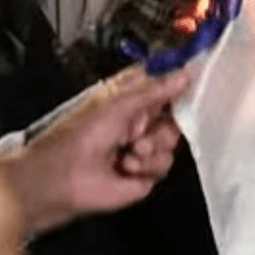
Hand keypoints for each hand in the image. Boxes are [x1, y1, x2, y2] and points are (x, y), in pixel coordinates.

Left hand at [0, 67, 190, 234]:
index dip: (178, 87)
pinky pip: (164, 165)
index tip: (190, 84)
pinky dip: (146, 166)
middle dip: (165, 124)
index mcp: (129, 100)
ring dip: (153, 146)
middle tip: (146, 127)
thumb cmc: (77, 138)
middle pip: (175, 118)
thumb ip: (156, 90)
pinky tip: (126, 166)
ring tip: (131, 149)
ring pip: (172, 143)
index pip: (163, 88)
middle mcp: (137, 124)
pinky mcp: (145, 173)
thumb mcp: (120, 104)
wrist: (64, 178)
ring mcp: (142, 149)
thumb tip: (183, 75)